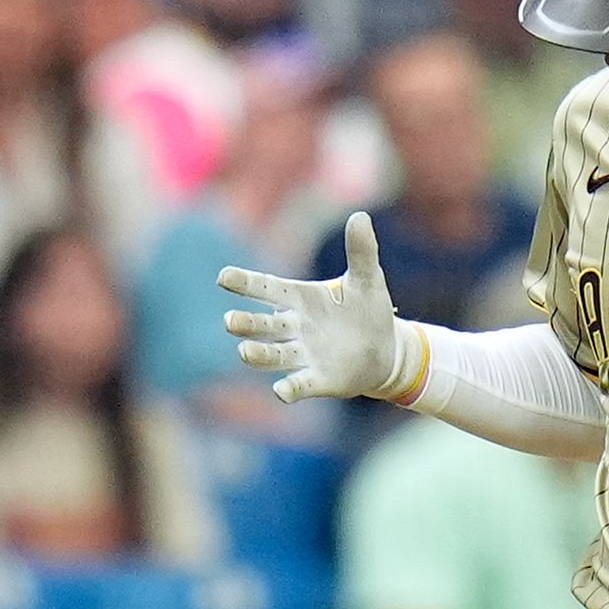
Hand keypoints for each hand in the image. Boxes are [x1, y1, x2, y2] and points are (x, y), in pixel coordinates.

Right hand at [220, 211, 413, 404]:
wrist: (385, 350)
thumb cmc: (368, 310)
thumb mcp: (368, 278)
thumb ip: (361, 251)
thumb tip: (359, 217)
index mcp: (301, 299)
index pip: (268, 289)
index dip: (246, 283)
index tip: (223, 277)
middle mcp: (295, 328)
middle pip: (264, 325)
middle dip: (247, 324)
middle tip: (230, 321)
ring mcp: (304, 355)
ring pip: (274, 355)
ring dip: (259, 354)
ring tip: (243, 352)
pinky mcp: (318, 380)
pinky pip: (299, 384)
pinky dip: (289, 388)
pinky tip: (280, 392)